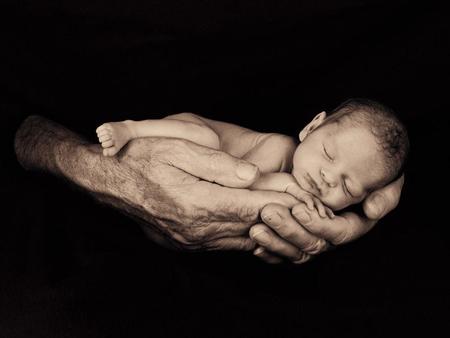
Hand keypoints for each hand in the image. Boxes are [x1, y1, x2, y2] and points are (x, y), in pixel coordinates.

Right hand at [15, 116, 298, 250]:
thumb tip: (250, 175)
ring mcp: (191, 240)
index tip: (307, 198)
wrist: (109, 182)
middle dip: (283, 217)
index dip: (283, 202)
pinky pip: (226, 244)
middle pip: (252, 225)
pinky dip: (248, 236)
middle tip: (310, 209)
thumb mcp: (176, 147)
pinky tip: (261, 227)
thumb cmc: (141, 158)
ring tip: (293, 218)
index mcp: (196, 202)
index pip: (252, 205)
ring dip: (269, 229)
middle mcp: (196, 228)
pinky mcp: (187, 243)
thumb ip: (216, 163)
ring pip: (242, 239)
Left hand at [250, 175, 404, 262]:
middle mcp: (330, 233)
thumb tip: (373, 210)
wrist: (346, 150)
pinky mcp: (293, 238)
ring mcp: (312, 236)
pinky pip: (281, 253)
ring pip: (294, 250)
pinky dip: (268, 250)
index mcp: (352, 223)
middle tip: (269, 213)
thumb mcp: (383, 178)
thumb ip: (385, 195)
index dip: (318, 224)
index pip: (337, 233)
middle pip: (311, 242)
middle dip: (289, 230)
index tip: (298, 209)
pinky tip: (255, 245)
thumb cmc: (367, 169)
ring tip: (255, 229)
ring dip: (275, 242)